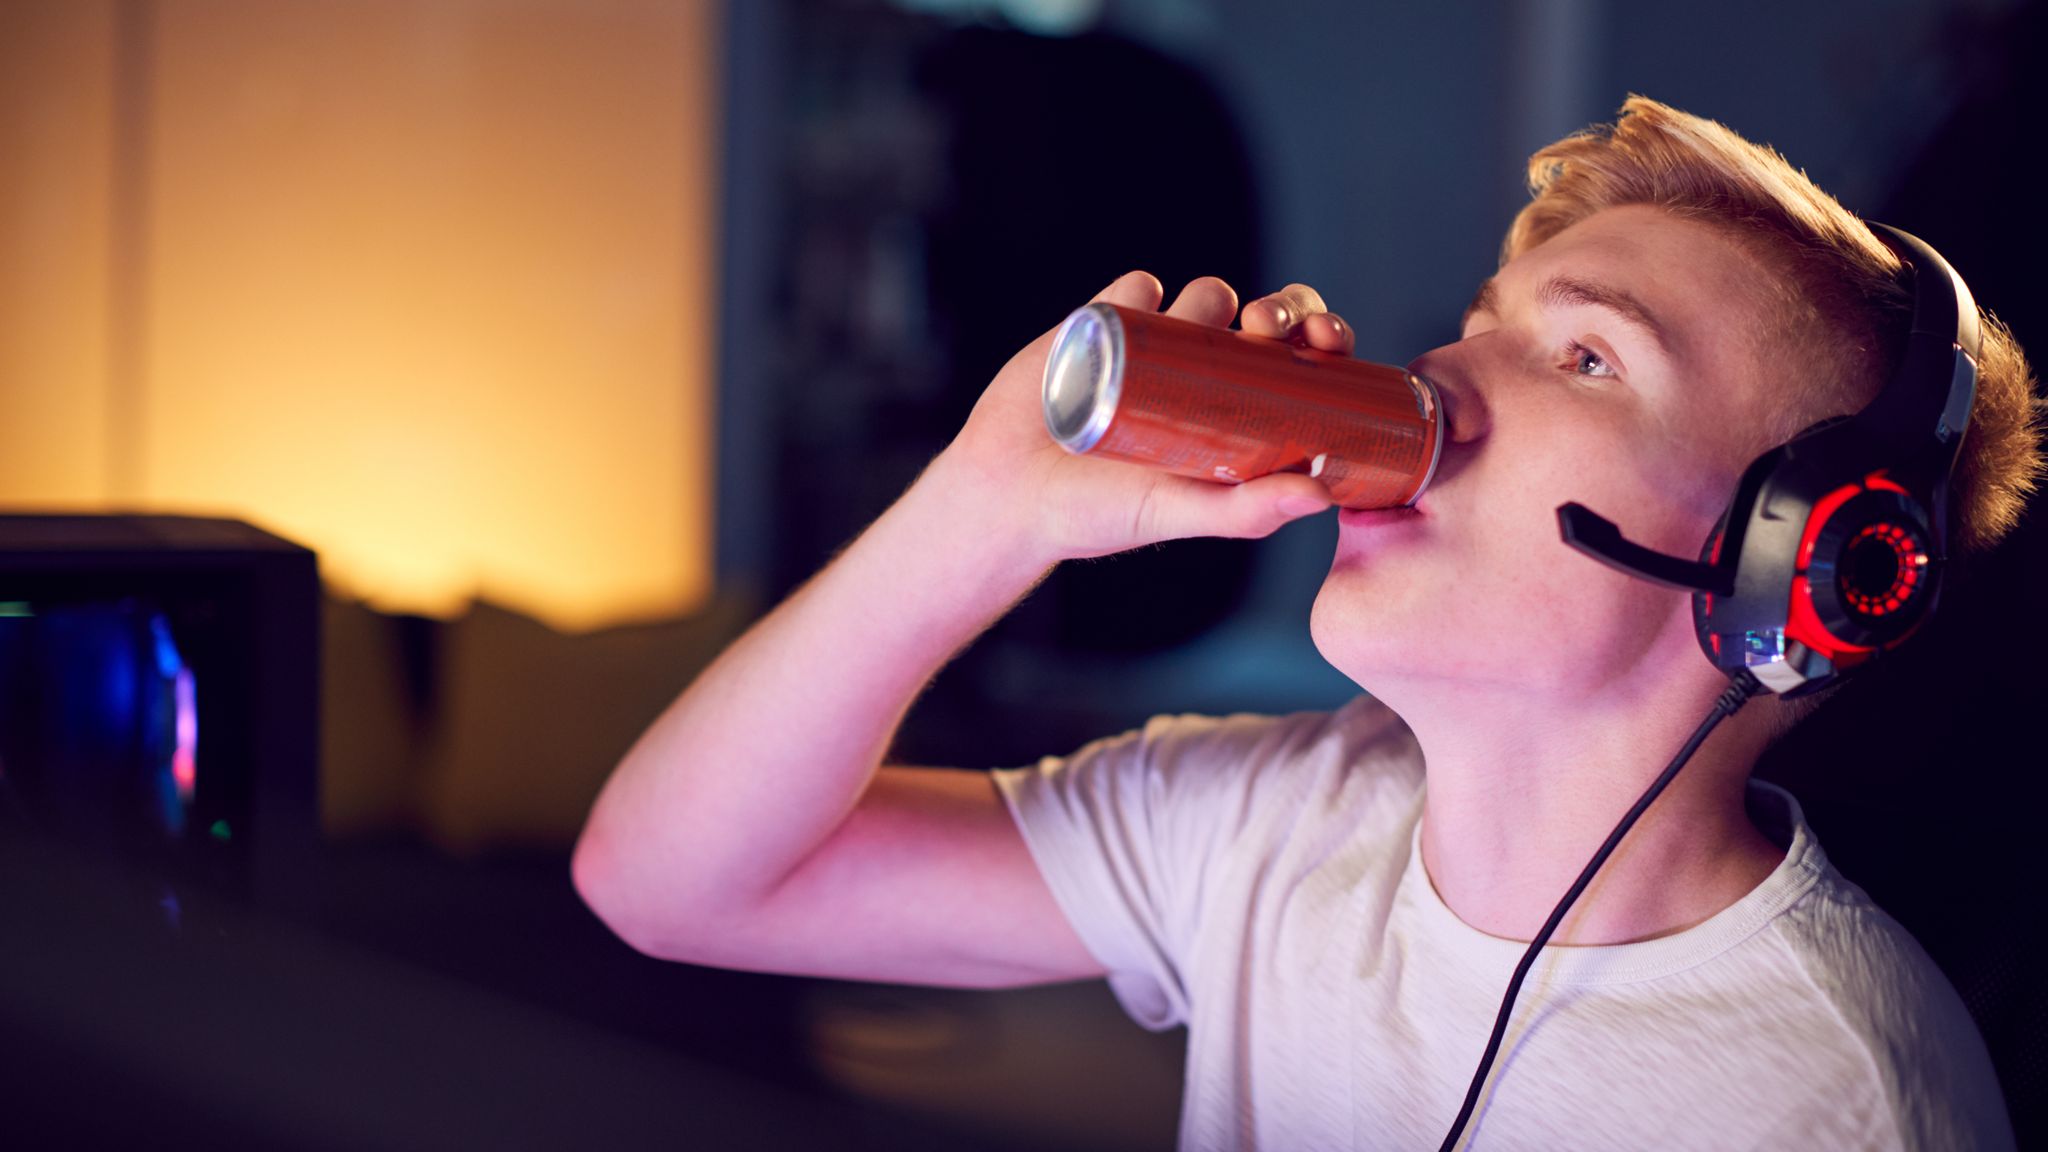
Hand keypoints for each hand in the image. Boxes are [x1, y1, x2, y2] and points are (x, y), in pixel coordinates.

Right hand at [933, 273, 1357, 563]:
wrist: (1003, 492)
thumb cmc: (1094, 517)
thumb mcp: (1175, 513)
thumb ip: (1244, 512)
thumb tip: (1322, 496)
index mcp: (1240, 419)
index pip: (1304, 366)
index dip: (1323, 342)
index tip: (1323, 342)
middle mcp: (1206, 377)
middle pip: (1267, 321)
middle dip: (1279, 309)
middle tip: (1262, 329)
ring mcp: (1156, 346)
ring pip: (1207, 297)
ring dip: (1214, 297)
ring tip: (1199, 324)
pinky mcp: (1103, 322)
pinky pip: (1137, 287)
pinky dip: (1144, 287)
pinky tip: (1142, 307)